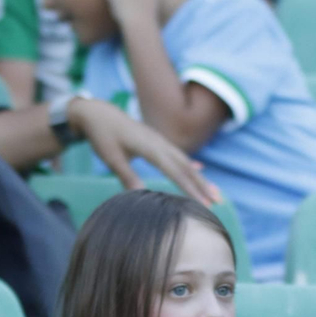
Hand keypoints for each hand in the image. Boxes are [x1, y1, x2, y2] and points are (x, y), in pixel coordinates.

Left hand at [71, 98, 221, 204]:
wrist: (98, 113)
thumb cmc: (102, 136)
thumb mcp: (111, 157)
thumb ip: (126, 175)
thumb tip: (140, 194)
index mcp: (150, 147)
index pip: (174, 171)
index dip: (189, 188)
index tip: (202, 203)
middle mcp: (159, 143)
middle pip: (186, 166)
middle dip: (202, 184)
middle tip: (218, 201)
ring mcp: (160, 141)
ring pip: (184, 161)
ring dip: (199, 177)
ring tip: (213, 192)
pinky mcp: (156, 142)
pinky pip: (177, 155)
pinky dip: (189, 165)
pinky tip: (199, 170)